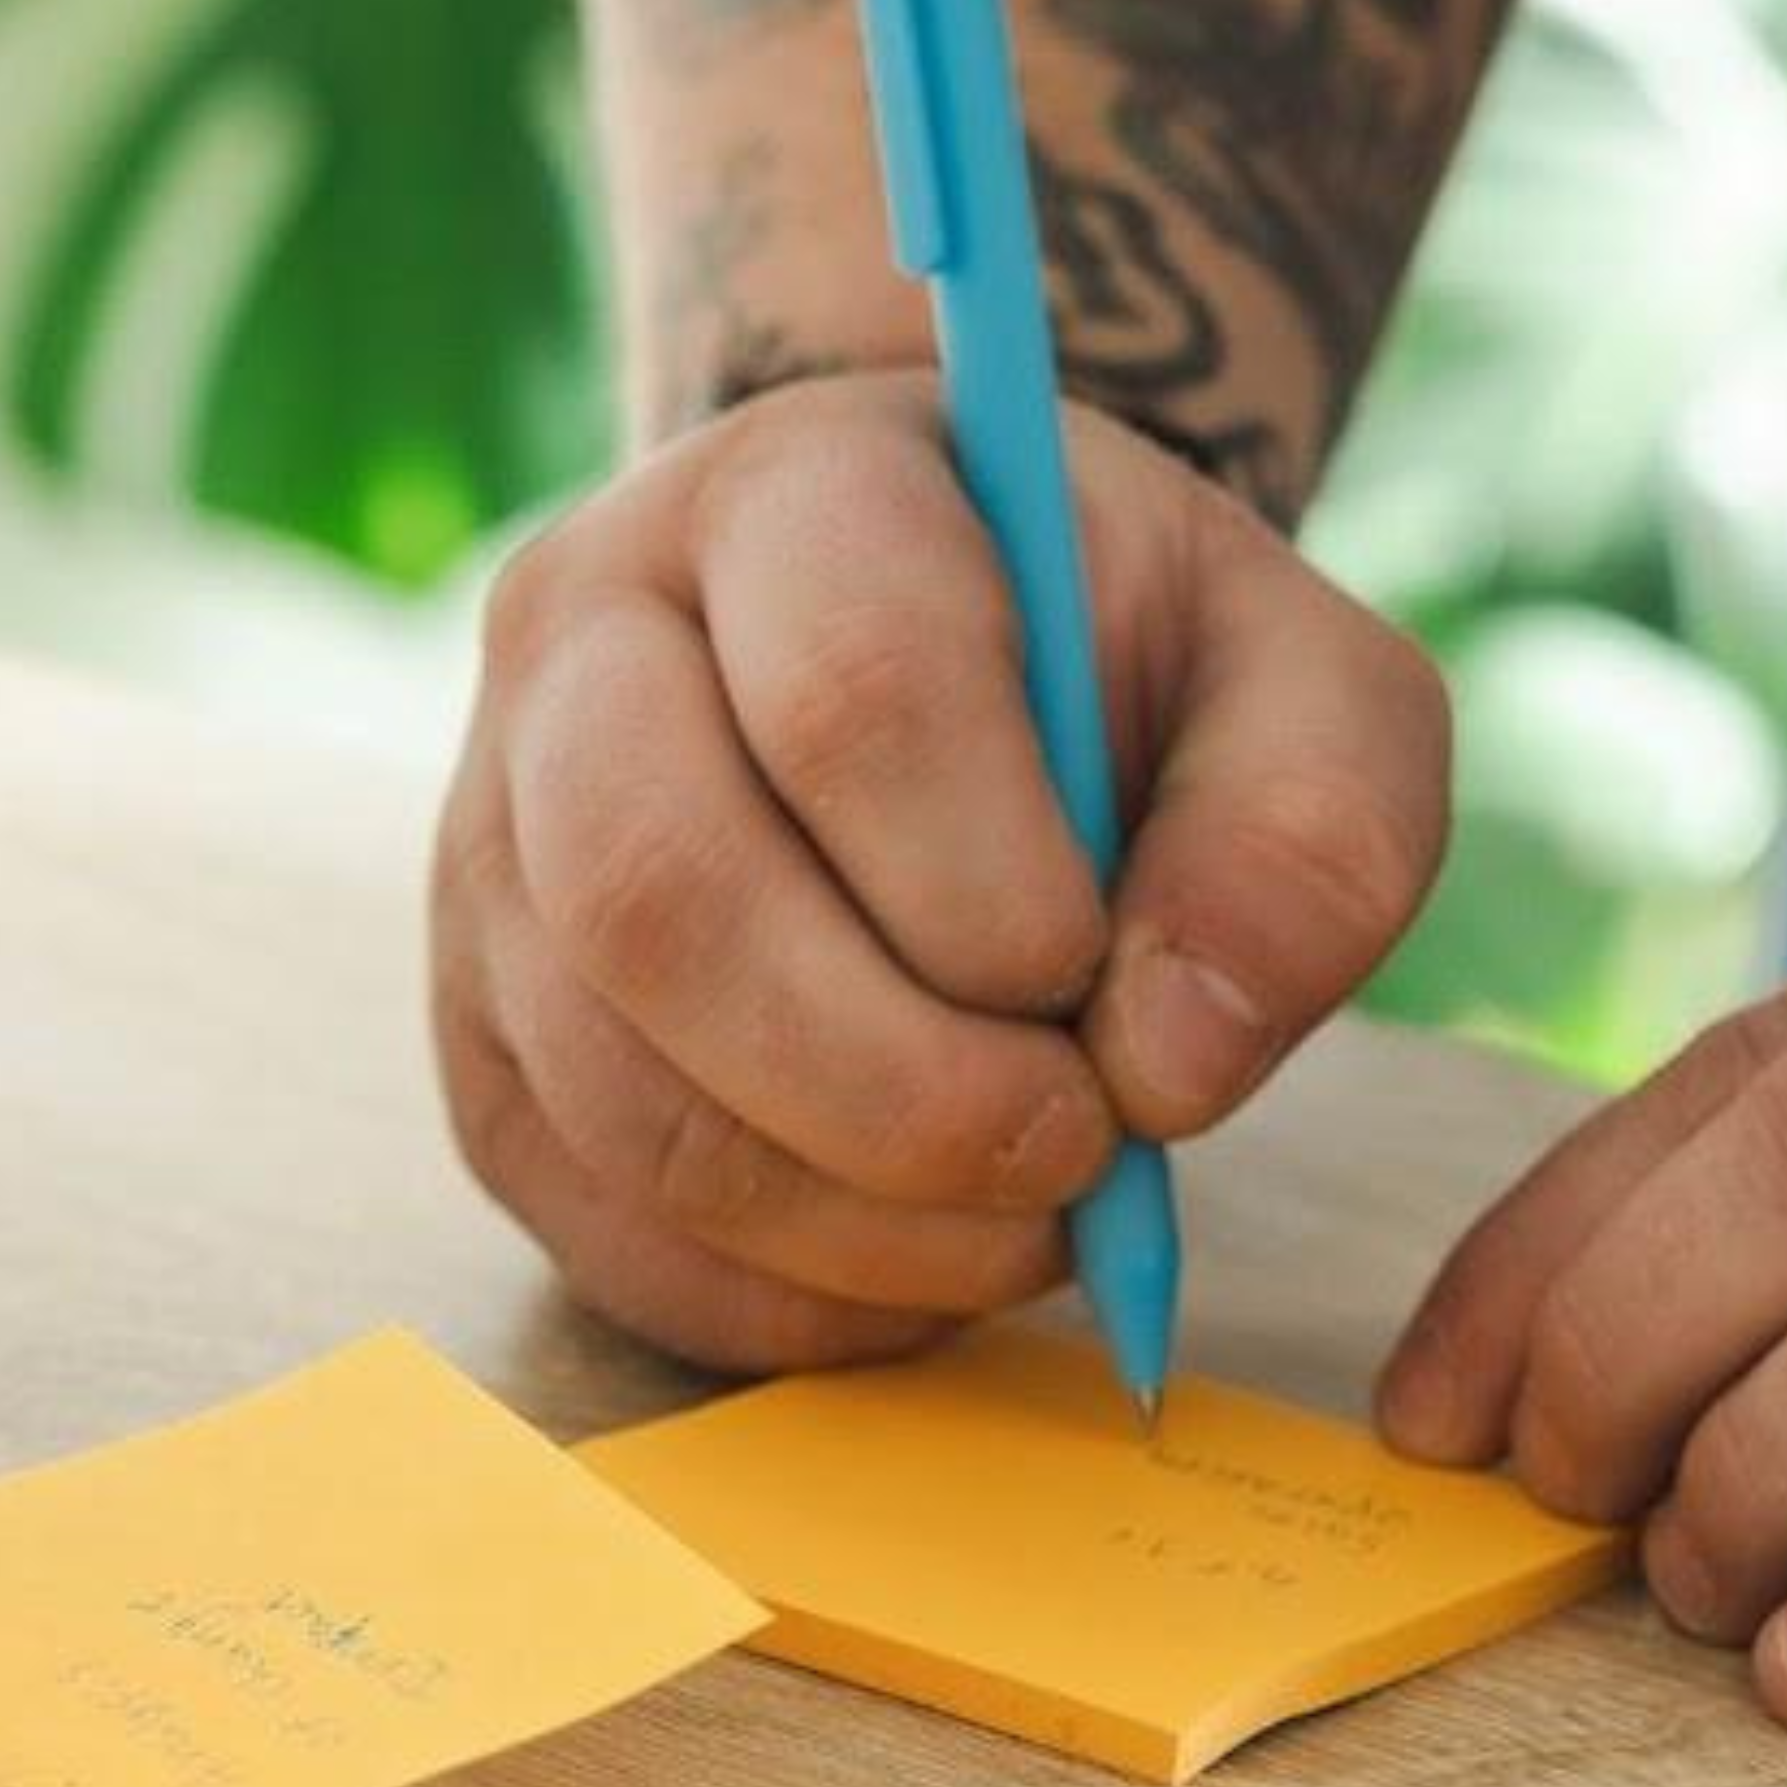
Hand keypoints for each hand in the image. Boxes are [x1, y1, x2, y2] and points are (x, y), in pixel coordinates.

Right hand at [434, 373, 1453, 1368]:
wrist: (940, 675)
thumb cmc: (1124, 674)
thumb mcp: (1299, 683)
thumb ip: (1308, 835)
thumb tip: (1172, 1065)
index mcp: (788, 493)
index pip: (850, 694)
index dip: (989, 889)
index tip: (1100, 976)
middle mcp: (576, 646)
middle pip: (657, 895)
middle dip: (894, 1087)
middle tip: (1072, 1152)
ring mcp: (487, 846)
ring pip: (612, 1084)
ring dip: (849, 1215)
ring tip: (1023, 1222)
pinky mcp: (479, 1033)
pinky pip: (588, 1214)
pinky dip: (774, 1292)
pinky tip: (915, 1258)